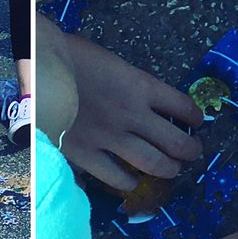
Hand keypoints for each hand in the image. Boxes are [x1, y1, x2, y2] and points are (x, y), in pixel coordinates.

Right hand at [59, 35, 202, 190]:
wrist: (40, 66)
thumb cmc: (74, 56)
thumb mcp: (114, 65)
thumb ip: (133, 86)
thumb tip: (146, 104)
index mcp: (141, 86)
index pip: (183, 107)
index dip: (195, 117)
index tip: (196, 122)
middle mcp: (133, 114)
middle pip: (176, 142)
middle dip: (190, 151)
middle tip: (192, 152)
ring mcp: (111, 137)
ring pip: (153, 164)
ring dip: (169, 169)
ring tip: (172, 169)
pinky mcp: (87, 153)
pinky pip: (117, 177)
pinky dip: (130, 182)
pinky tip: (133, 180)